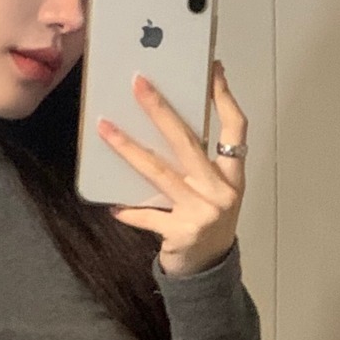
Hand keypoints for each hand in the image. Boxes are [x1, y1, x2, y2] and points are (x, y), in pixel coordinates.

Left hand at [98, 59, 246, 277]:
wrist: (208, 270)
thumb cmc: (207, 222)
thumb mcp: (213, 190)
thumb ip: (199, 162)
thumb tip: (164, 122)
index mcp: (233, 176)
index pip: (235, 128)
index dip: (224, 98)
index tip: (212, 69)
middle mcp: (220, 191)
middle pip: (187, 141)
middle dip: (160, 109)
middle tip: (138, 84)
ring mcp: (201, 212)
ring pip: (158, 172)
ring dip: (128, 148)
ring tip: (104, 128)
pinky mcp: (180, 233)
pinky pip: (147, 216)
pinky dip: (128, 210)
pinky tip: (111, 204)